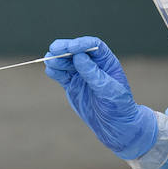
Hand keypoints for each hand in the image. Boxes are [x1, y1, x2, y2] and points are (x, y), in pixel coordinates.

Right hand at [44, 36, 156, 158]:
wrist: (114, 124)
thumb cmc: (118, 105)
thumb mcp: (107, 89)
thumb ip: (93, 73)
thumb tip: (79, 56)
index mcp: (106, 62)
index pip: (93, 46)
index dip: (81, 44)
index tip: (71, 48)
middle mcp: (92, 65)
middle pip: (76, 51)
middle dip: (64, 48)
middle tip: (54, 49)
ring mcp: (81, 74)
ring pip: (66, 62)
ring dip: (57, 59)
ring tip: (49, 60)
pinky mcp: (72, 84)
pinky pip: (61, 75)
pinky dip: (54, 72)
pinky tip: (50, 70)